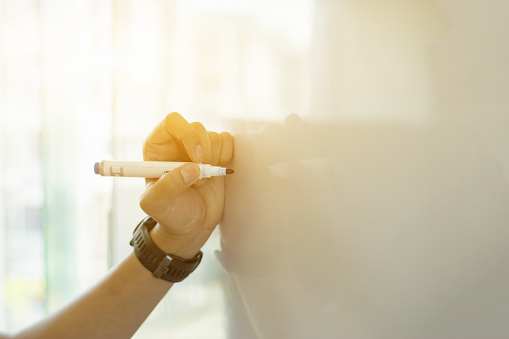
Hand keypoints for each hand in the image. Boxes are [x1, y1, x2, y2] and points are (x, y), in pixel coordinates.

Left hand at [139, 113, 232, 257]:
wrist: (191, 227)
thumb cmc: (169, 214)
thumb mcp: (157, 205)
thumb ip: (167, 186)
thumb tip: (191, 168)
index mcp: (158, 148)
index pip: (173, 122)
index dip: (187, 135)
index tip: (195, 159)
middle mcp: (178, 143)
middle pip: (196, 127)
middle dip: (204, 152)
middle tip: (201, 175)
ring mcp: (199, 149)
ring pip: (214, 136)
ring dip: (214, 159)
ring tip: (203, 180)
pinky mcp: (217, 155)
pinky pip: (228, 142)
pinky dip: (227, 157)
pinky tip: (216, 174)